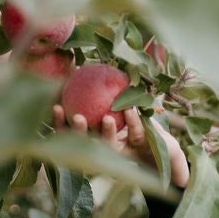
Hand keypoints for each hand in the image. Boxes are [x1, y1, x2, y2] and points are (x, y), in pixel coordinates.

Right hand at [53, 103, 190, 188]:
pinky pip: (135, 133)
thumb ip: (99, 90)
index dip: (60, 123)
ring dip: (106, 132)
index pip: (70, 134)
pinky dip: (132, 121)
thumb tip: (79, 65)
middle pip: (86, 144)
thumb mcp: (115, 103)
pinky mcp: (141, 149)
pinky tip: (130, 109)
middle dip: (78, 132)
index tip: (55, 106)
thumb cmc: (131, 118)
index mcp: (92, 139)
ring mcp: (122, 152)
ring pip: (110, 145)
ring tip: (107, 118)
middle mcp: (104, 149)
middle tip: (76, 116)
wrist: (163, 145)